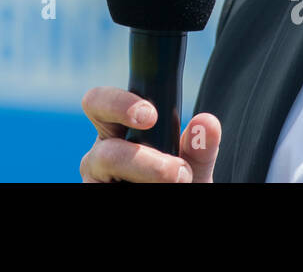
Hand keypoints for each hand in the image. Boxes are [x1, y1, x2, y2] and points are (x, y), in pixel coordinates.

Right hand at [79, 86, 221, 181]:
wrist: (172, 200)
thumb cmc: (176, 181)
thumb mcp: (192, 165)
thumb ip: (199, 145)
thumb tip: (206, 122)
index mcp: (116, 131)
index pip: (100, 102)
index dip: (118, 103)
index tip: (151, 116)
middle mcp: (100, 156)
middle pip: (103, 149)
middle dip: (138, 158)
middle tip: (174, 168)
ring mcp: (96, 181)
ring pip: (109, 172)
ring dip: (148, 175)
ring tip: (180, 182)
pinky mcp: (96, 194)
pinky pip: (108, 192)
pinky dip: (142, 188)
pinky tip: (161, 192)